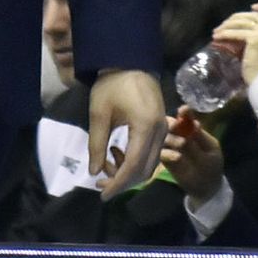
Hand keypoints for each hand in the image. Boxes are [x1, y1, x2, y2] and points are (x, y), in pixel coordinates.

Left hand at [89, 68, 164, 197]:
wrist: (130, 63)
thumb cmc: (112, 85)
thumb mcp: (98, 114)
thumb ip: (96, 144)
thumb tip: (94, 172)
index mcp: (145, 127)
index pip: (134, 165)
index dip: (119, 183)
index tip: (103, 194)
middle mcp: (160, 131)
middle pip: (145, 169)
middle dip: (123, 181)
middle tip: (101, 184)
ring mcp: (163, 130)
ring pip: (150, 164)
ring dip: (129, 172)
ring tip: (106, 164)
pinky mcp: (161, 128)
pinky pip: (151, 154)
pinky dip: (135, 161)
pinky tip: (117, 152)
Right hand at [161, 108, 225, 201]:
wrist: (205, 188)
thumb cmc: (211, 167)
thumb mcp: (210, 153)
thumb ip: (200, 140)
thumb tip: (194, 124)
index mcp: (194, 132)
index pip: (187, 119)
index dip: (185, 113)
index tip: (183, 110)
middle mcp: (180, 136)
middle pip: (172, 126)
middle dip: (173, 125)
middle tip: (175, 126)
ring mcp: (172, 148)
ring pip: (164, 138)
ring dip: (171, 139)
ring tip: (181, 143)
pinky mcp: (166, 160)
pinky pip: (162, 153)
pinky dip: (167, 154)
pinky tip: (176, 157)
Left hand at [212, 0, 257, 86]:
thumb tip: (244, 33)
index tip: (253, 6)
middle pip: (254, 16)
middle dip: (237, 17)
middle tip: (225, 23)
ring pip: (243, 22)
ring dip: (227, 25)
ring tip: (217, 31)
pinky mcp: (255, 38)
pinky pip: (236, 32)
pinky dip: (225, 34)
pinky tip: (217, 37)